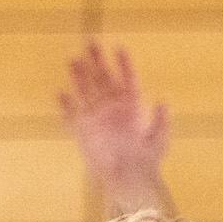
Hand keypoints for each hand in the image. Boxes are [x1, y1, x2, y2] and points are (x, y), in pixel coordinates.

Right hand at [58, 43, 168, 202]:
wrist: (129, 180)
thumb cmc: (147, 161)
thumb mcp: (159, 141)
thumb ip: (160, 121)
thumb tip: (162, 101)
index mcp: (131, 107)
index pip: (127, 80)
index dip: (123, 64)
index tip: (118, 47)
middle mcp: (112, 107)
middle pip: (103, 79)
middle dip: (96, 60)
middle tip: (89, 41)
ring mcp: (96, 117)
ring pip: (86, 90)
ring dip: (79, 75)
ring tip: (73, 58)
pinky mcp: (83, 130)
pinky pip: (72, 116)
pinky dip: (66, 106)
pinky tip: (61, 93)